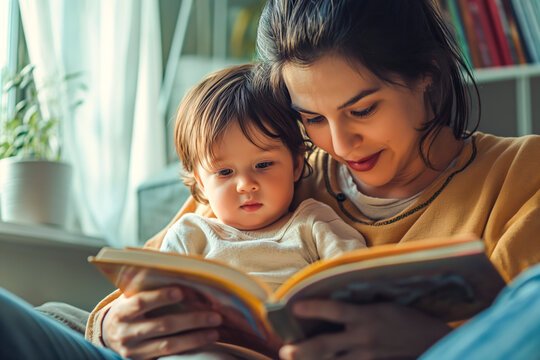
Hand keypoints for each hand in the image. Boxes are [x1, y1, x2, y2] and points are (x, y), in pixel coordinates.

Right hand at [102, 286, 221, 359]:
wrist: (110, 336)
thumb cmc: (129, 309)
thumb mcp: (130, 296)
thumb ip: (147, 285)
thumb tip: (176, 269)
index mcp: (122, 312)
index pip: (140, 302)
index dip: (159, 297)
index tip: (180, 291)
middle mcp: (126, 333)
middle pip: (162, 325)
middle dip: (191, 320)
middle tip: (215, 315)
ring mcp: (134, 351)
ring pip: (168, 345)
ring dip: (194, 338)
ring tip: (215, 331)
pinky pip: (168, 357)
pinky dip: (188, 350)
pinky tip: (204, 343)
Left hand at [279, 300, 451, 359]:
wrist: (431, 341)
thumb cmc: (407, 316)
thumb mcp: (385, 302)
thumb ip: (360, 302)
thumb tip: (335, 293)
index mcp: (367, 316)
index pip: (335, 311)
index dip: (314, 308)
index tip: (294, 306)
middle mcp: (364, 338)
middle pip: (327, 345)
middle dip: (304, 349)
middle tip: (284, 350)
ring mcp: (366, 355)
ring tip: (292, 357)